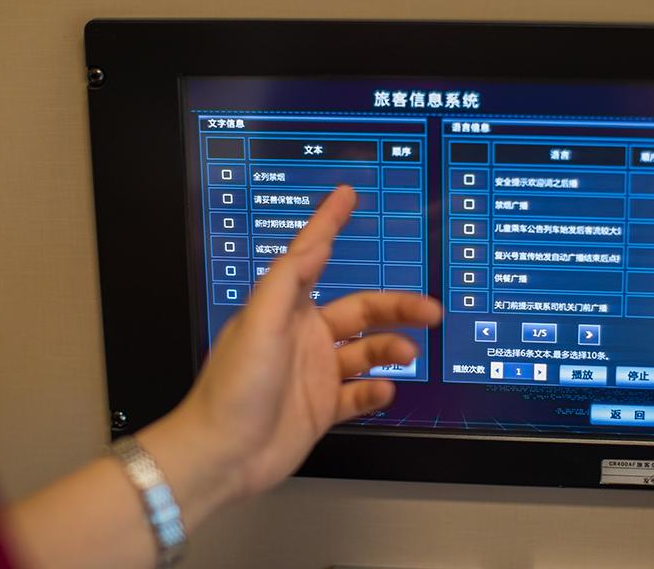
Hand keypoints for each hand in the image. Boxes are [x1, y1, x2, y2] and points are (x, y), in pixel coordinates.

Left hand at [170, 185, 441, 499]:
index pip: (312, 255)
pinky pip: (360, 394)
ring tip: (406, 356)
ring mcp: (316, 372)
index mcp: (286, 309)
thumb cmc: (232, 389)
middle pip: (361, 310)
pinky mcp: (322, 407)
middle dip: (397, 308)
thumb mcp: (258, 325)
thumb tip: (313, 244)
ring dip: (391, 350)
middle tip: (429, 311)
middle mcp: (305, 336)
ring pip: (367, 351)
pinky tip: (382, 391)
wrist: (224, 457)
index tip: (347, 196)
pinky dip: (375, 391)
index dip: (330, 223)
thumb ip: (287, 282)